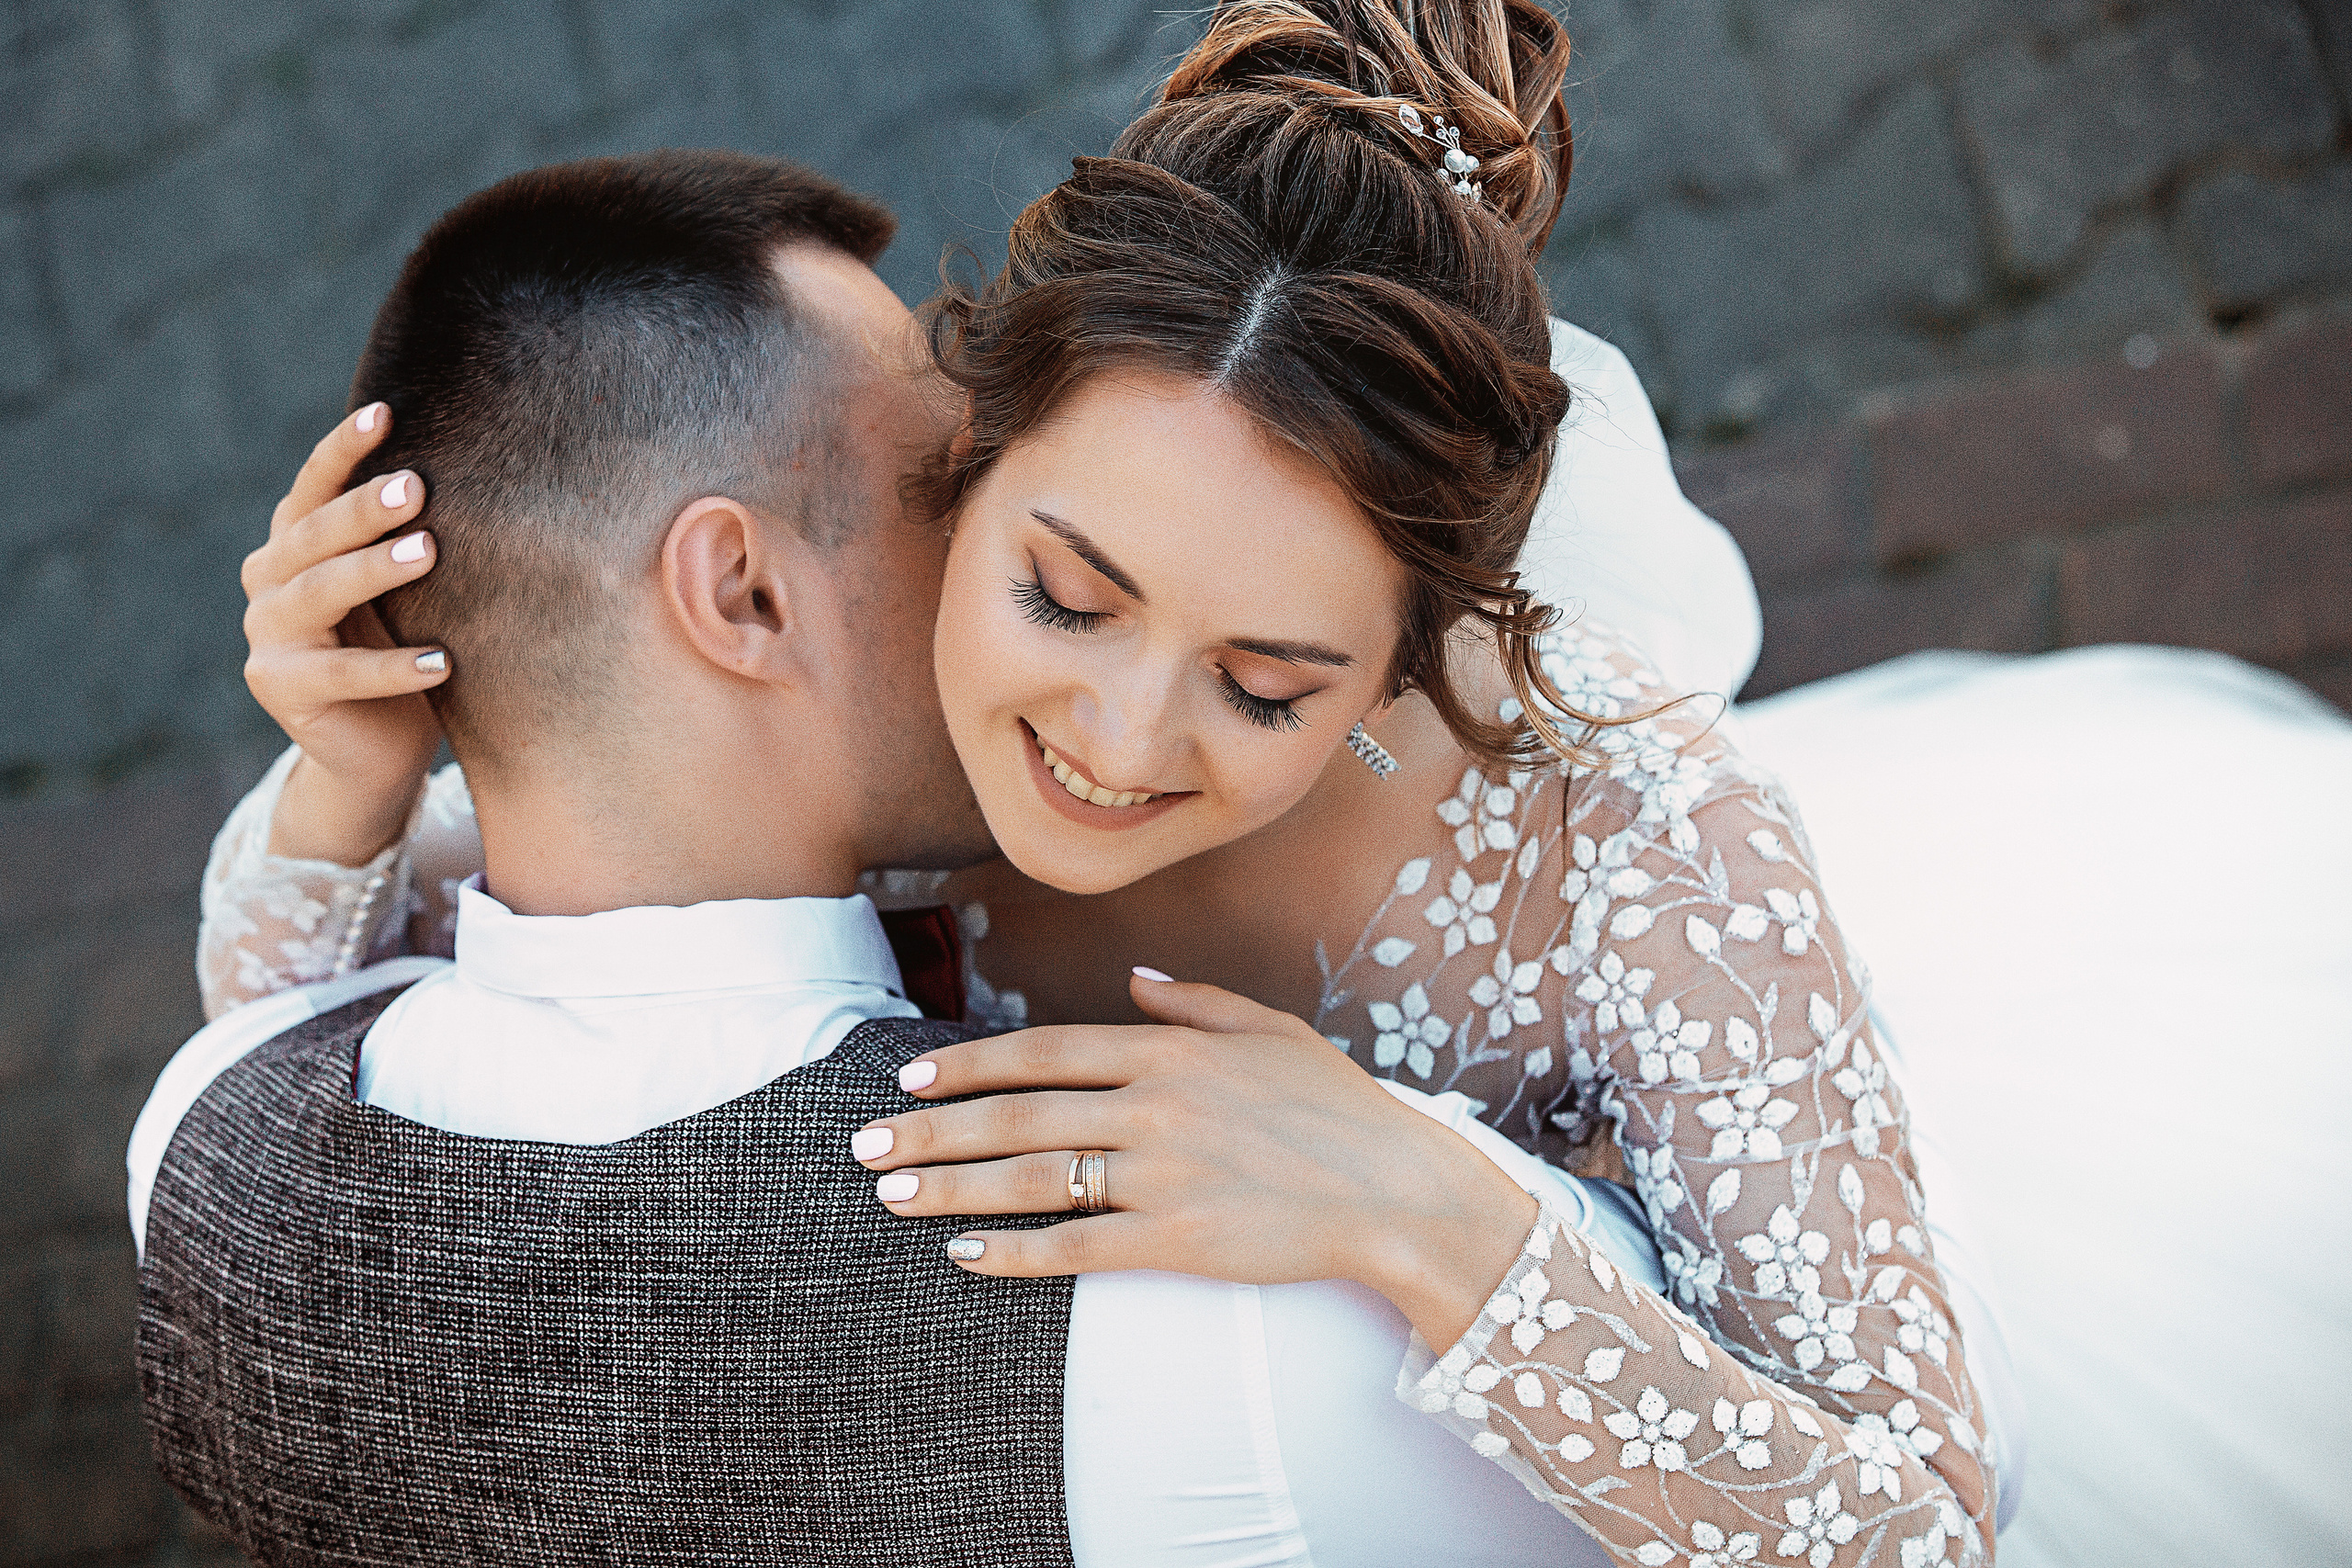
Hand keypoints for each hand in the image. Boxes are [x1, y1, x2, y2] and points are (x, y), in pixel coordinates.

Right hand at [241, 405, 446, 863]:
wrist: (376, 750)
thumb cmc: (405, 648)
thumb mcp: (408, 589)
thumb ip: (412, 536)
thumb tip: (481, 466)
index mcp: (292, 544)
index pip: (313, 487)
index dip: (343, 450)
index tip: (386, 413)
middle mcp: (267, 581)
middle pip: (314, 534)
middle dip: (365, 507)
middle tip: (418, 487)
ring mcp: (266, 635)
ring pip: (319, 594)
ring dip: (373, 571)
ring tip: (429, 552)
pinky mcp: (280, 688)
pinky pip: (342, 674)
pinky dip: (394, 668)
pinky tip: (444, 662)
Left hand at [853, 971, 1538, 1348]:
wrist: (1397, 1192)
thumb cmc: (1339, 1109)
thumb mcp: (1272, 1030)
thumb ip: (1196, 1002)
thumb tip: (1135, 981)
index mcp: (1169, 1052)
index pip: (1042, 1051)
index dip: (968, 1065)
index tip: (912, 1078)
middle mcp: (1152, 1107)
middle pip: (1016, 1115)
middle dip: (930, 1129)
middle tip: (863, 1142)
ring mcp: (1160, 1175)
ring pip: (1030, 1178)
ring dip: (951, 1187)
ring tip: (891, 1192)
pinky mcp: (1175, 1240)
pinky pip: (1074, 1247)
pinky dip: (1013, 1253)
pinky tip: (965, 1255)